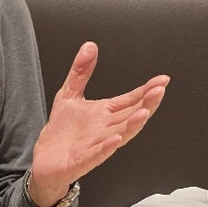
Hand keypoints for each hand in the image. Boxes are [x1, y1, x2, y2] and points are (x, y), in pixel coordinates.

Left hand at [28, 41, 168, 206]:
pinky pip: (98, 153)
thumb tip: (90, 46)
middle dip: (146, 103)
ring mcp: (96, 145)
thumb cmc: (61, 132)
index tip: (162, 80)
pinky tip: (116, 139)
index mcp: (105, 114)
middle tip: (159, 90)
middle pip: (131, 115)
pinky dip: (107, 147)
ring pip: (121, 134)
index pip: (130, 100)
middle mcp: (105, 129)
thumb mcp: (69, 94)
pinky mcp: (83, 159)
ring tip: (144, 112)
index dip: (146, 90)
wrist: (45, 160)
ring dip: (133, 124)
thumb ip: (81, 72)